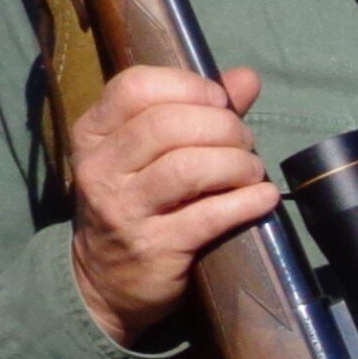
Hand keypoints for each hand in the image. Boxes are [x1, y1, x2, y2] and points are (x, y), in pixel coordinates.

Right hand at [69, 63, 279, 347]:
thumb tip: (247, 78)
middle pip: (167, 125)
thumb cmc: (138, 201)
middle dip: (222, 127)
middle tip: (244, 142)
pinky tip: (264, 198)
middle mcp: (101, 167)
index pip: (135, 87)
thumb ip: (199, 110)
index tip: (219, 102)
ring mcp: (123, 209)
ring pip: (188, 168)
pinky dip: (246, 202)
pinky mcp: (153, 247)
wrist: (106, 280)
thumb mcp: (152, 152)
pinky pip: (208, 216)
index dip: (189, 86)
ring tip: (253, 172)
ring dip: (236, 164)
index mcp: (94, 132)